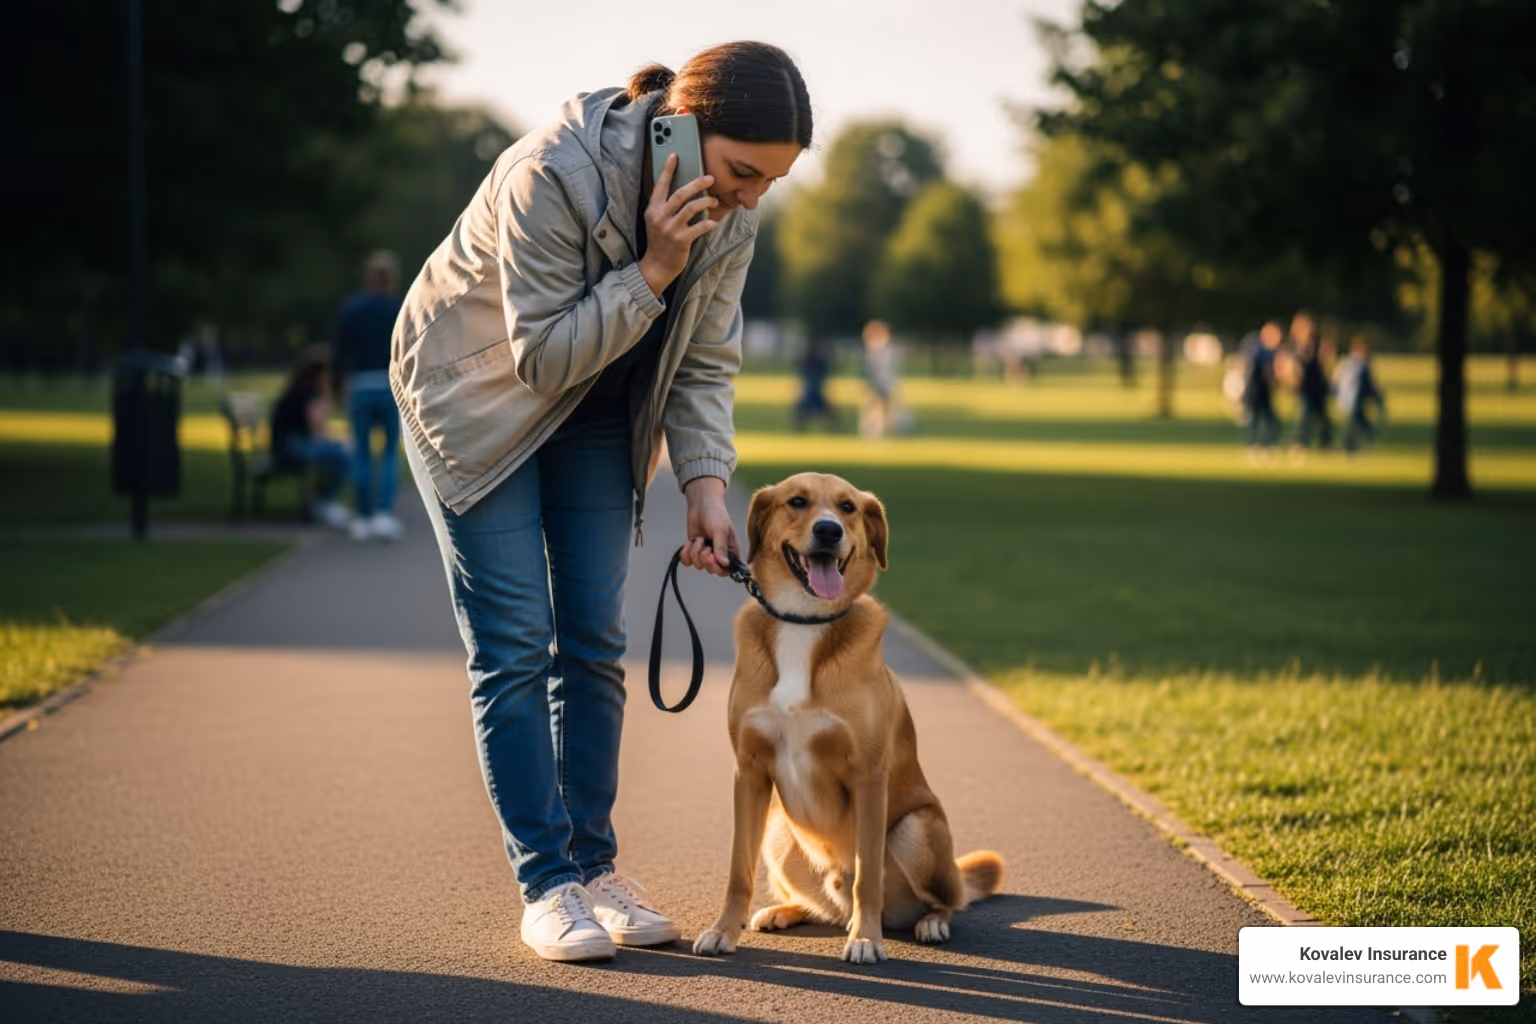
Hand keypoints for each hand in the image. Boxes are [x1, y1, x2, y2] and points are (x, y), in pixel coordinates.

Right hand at [639, 153, 716, 296]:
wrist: (657, 266)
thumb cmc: (660, 241)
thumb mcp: (656, 221)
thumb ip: (664, 206)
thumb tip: (682, 189)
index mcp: (652, 209)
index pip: (660, 185)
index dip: (668, 170)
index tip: (675, 156)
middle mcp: (660, 217)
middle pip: (680, 194)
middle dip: (697, 184)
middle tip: (710, 178)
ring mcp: (670, 229)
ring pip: (691, 208)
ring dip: (705, 202)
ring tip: (713, 201)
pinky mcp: (681, 240)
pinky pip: (698, 228)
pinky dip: (707, 224)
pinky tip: (713, 223)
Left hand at [681, 476, 735, 577]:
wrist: (701, 505)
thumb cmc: (716, 515)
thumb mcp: (720, 530)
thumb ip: (721, 548)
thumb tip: (724, 565)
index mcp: (730, 552)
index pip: (725, 570)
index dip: (717, 568)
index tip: (710, 556)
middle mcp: (718, 556)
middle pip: (711, 570)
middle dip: (704, 557)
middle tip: (704, 544)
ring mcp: (705, 554)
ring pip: (698, 565)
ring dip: (695, 551)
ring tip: (699, 538)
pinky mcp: (693, 551)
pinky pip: (687, 562)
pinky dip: (685, 553)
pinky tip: (688, 543)